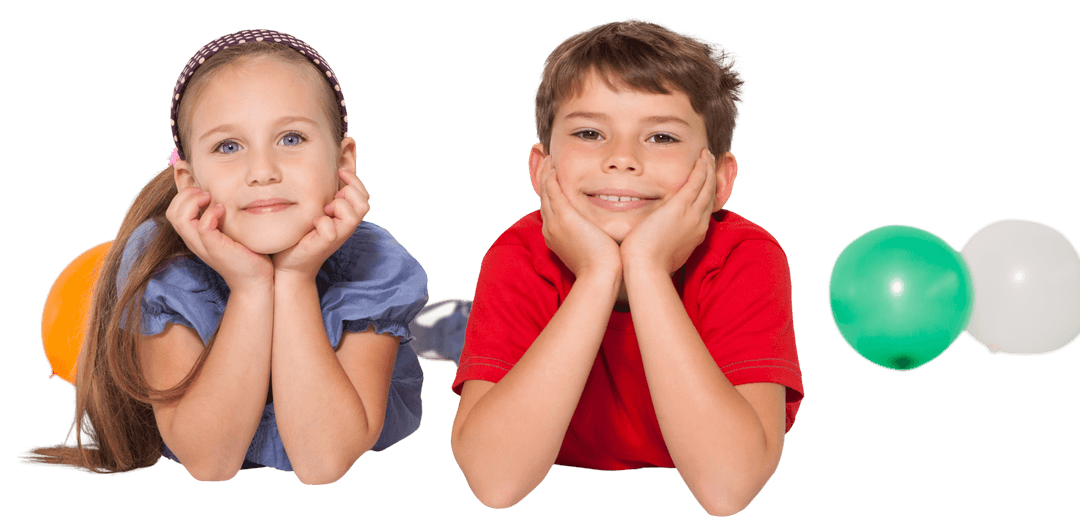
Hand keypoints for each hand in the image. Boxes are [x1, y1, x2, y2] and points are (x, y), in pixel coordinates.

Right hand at [166, 186, 274, 290]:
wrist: (254, 280)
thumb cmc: (245, 254)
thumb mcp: (227, 231)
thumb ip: (219, 217)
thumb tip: (220, 194)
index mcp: (194, 236)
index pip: (173, 211)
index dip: (182, 195)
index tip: (202, 190)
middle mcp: (193, 241)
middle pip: (172, 213)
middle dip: (185, 195)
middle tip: (205, 192)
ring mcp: (202, 246)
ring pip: (180, 219)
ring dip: (194, 202)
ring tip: (210, 198)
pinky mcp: (215, 248)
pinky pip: (202, 227)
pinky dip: (210, 213)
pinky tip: (222, 210)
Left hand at [272, 168, 370, 280]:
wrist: (291, 263)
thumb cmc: (301, 233)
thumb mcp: (317, 210)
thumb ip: (326, 196)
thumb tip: (330, 171)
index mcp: (347, 217)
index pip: (364, 195)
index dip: (355, 180)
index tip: (340, 172)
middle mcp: (346, 227)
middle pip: (364, 203)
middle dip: (348, 193)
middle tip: (330, 199)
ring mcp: (338, 236)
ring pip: (353, 216)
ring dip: (339, 206)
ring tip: (324, 210)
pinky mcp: (325, 244)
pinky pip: (330, 229)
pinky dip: (322, 223)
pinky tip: (313, 223)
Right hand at [537, 156, 621, 278]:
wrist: (600, 275)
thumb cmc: (604, 267)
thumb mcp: (595, 249)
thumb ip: (595, 237)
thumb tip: (606, 233)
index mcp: (556, 237)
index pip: (550, 210)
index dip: (550, 194)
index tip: (554, 181)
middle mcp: (550, 228)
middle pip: (543, 199)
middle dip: (543, 180)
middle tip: (545, 164)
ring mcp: (554, 222)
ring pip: (544, 192)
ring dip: (544, 174)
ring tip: (547, 159)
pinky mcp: (563, 216)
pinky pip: (551, 190)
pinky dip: (550, 177)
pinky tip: (553, 166)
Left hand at [621, 148, 715, 274]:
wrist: (646, 268)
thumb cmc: (648, 264)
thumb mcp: (663, 248)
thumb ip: (666, 235)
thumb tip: (659, 226)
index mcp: (695, 234)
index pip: (704, 209)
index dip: (706, 194)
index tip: (705, 183)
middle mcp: (699, 223)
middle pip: (710, 195)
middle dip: (712, 177)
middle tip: (710, 163)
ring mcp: (692, 214)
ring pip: (707, 186)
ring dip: (709, 168)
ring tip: (708, 156)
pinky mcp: (681, 206)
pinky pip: (697, 181)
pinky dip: (702, 168)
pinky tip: (702, 157)